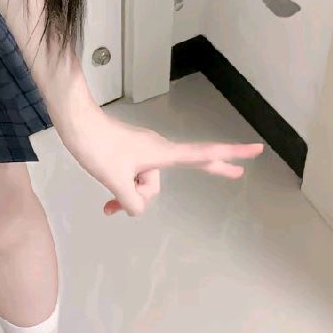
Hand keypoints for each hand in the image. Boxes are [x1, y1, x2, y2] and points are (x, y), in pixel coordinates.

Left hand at [62, 114, 264, 216]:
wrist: (75, 123)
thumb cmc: (97, 146)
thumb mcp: (114, 180)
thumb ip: (131, 202)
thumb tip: (137, 209)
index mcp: (161, 153)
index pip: (203, 154)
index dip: (231, 154)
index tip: (257, 149)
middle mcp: (156, 150)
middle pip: (160, 184)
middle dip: (145, 196)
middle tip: (197, 184)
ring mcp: (142, 151)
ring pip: (142, 184)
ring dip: (126, 195)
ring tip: (105, 203)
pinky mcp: (128, 153)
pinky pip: (132, 178)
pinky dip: (122, 190)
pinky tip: (107, 204)